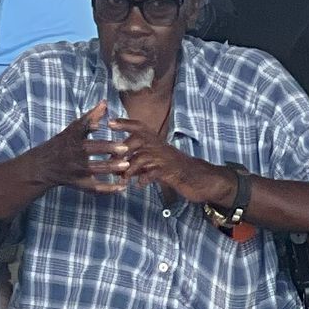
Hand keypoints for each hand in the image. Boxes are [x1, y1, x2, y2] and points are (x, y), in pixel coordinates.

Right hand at [30, 105, 129, 195]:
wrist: (43, 166)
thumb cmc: (61, 144)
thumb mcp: (71, 129)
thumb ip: (90, 117)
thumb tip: (105, 102)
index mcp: (71, 136)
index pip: (81, 127)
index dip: (92, 124)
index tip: (110, 124)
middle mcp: (72, 152)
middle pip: (91, 149)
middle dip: (108, 148)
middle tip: (125, 148)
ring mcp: (76, 169)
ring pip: (95, 168)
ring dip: (111, 167)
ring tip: (126, 166)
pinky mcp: (79, 183)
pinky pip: (95, 188)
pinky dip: (109, 189)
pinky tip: (122, 187)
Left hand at [117, 128, 232, 204]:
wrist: (199, 178)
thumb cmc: (174, 168)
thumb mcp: (155, 161)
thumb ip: (139, 160)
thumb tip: (117, 164)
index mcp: (156, 140)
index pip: (138, 126)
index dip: (124, 123)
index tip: (109, 123)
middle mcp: (159, 146)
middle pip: (136, 140)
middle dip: (122, 150)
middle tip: (111, 162)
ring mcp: (165, 158)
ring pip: (142, 158)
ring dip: (130, 169)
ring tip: (122, 178)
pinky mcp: (170, 172)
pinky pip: (153, 173)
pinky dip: (144, 179)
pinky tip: (139, 185)